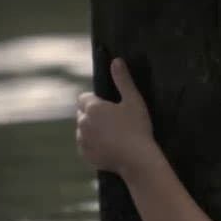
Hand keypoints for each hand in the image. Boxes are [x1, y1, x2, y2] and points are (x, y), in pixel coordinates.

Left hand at [76, 58, 154, 175]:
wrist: (137, 158)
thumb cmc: (137, 127)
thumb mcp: (134, 101)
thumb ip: (123, 80)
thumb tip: (116, 61)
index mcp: (92, 107)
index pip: (84, 98)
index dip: (96, 101)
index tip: (110, 108)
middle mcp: (82, 122)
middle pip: (82, 114)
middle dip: (92, 115)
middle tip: (113, 122)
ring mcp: (82, 139)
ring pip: (83, 130)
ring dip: (92, 130)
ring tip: (112, 136)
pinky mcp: (84, 154)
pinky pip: (85, 145)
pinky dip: (93, 144)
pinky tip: (108, 147)